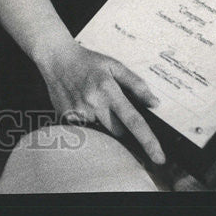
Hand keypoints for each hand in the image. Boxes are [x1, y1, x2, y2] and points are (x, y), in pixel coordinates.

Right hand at [37, 40, 165, 164]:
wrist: (56, 57)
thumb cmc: (87, 61)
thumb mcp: (114, 65)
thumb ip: (136, 84)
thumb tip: (155, 103)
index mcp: (108, 90)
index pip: (133, 121)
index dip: (148, 141)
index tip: (159, 158)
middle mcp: (93, 103)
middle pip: (118, 132)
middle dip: (120, 124)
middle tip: (110, 105)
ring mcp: (77, 112)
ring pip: (100, 131)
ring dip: (101, 122)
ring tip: (91, 100)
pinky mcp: (65, 117)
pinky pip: (84, 128)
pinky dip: (86, 120)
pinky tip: (79, 102)